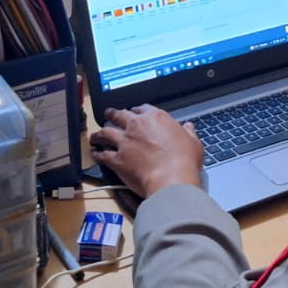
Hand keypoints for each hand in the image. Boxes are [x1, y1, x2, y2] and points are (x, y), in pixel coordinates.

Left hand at [89, 105, 203, 197]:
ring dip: (99, 134)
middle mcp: (137, 126)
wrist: (171, 178)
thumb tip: (188, 127)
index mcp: (156, 118)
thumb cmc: (184, 161)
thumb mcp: (193, 143)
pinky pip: (102, 155)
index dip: (137, 111)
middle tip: (109, 115)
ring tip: (96, 135)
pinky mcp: (117, 159)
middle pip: (119, 115)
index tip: (135, 113)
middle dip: (113, 114)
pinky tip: (94, 154)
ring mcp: (125, 142)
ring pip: (106, 132)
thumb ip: (188, 132)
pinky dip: (97, 154)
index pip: (142, 109)